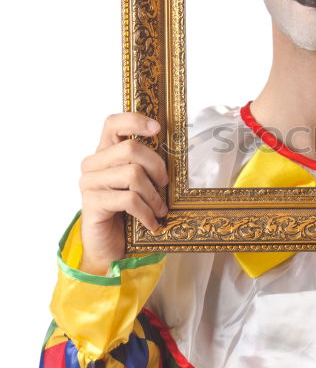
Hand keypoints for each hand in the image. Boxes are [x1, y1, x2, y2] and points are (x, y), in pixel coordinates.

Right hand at [78, 112, 168, 274]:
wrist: (109, 247)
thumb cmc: (126, 213)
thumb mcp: (138, 185)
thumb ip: (145, 166)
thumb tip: (174, 153)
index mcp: (105, 153)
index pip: (113, 123)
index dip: (135, 120)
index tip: (158, 129)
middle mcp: (93, 164)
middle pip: (130, 149)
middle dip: (156, 166)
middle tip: (165, 183)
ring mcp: (90, 183)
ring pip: (132, 175)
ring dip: (153, 195)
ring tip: (160, 210)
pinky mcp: (92, 203)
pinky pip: (129, 199)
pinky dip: (146, 212)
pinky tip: (152, 223)